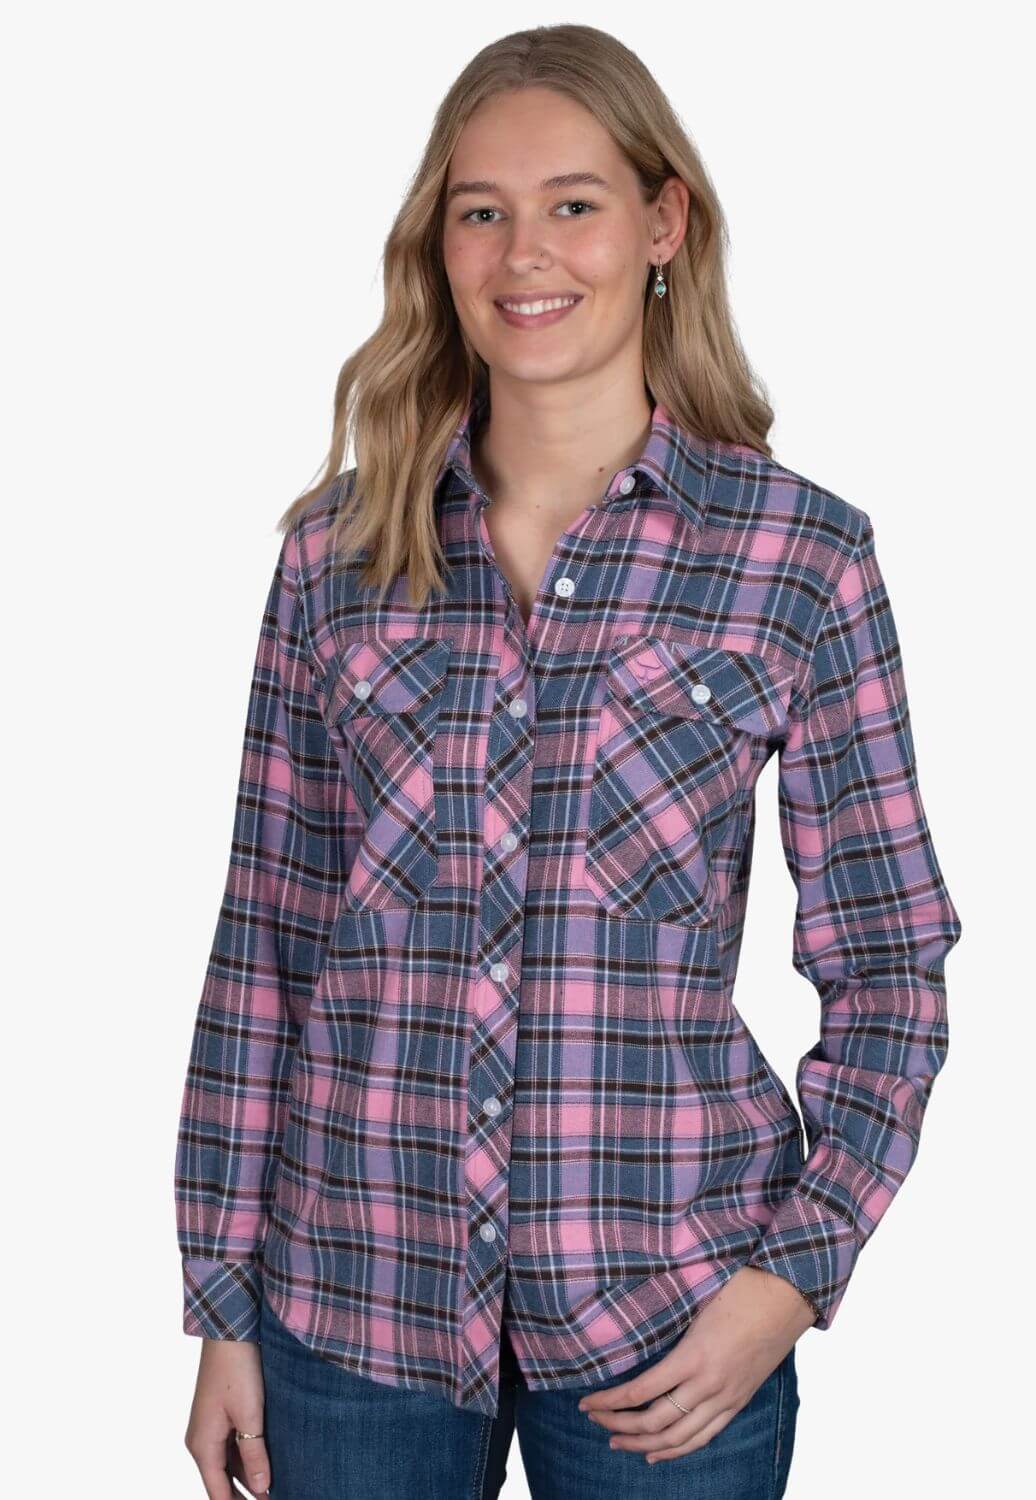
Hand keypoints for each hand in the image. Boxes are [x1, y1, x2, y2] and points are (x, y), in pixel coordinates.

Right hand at [184, 1339, 271, 1496]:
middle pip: (222, 1482)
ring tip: (277, 1487)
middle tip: (275, 1499)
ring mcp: (210, 1428)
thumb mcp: (249, 1415)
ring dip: (250, 1477)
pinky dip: (248, 1458)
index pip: (218, 1494)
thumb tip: (261, 1489)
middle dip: (246, 1495)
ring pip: (229, 1464)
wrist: (229, 1331)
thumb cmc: (237, 1369)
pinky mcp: (220, 1416)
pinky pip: (232, 1447)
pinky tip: (269, 1462)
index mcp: (203, 1446)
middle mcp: (202, 1441)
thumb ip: (254, 1454)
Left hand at [576, 1266, 814, 1465]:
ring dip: (643, 1443)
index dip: (609, 1402)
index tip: (586, 1402)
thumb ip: (668, 1321)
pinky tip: (656, 1453)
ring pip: (678, 1437)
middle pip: (655, 1421)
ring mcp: (725, 1398)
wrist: (786, 1295)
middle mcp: (708, 1384)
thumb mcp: (696, 1300)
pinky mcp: (737, 1402)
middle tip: (594, 1420)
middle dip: (618, 1424)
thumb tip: (630, 1323)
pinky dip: (677, 1449)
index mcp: (693, 1355)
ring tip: (616, 1441)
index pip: (641, 1391)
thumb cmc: (739, 1288)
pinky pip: (703, 1436)